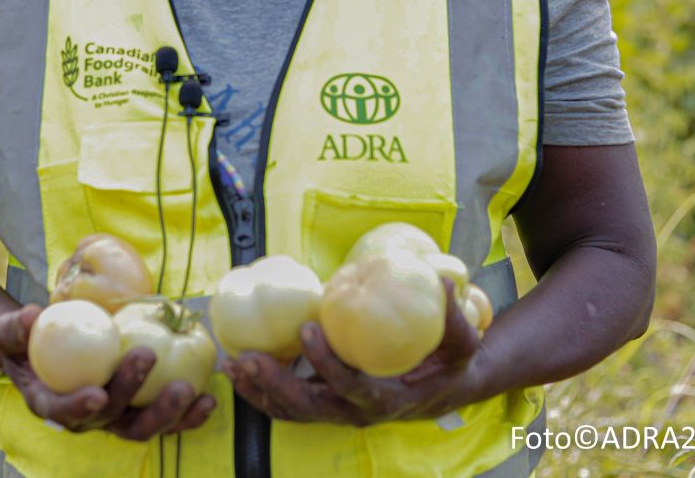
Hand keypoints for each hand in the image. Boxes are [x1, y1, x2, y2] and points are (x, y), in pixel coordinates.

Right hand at [0, 304, 216, 439]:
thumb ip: (14, 328)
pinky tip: (209, 398)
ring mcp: (116, 417)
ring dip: (167, 413)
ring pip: (143, 426)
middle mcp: (87, 418)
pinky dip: (189, 414)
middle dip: (131, 393)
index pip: (63, 412)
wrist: (49, 347)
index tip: (96, 393)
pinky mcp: (140, 410)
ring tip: (188, 390)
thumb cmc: (28, 340)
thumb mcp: (11, 332)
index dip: (79, 408)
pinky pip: (168, 419)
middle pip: (111, 419)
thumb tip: (29, 316)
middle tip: (147, 356)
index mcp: (51, 404)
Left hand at [224, 281, 482, 426]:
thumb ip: (454, 318)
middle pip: (308, 407)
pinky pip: (288, 403)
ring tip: (232, 365)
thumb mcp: (462, 343)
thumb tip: (442, 281)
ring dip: (258, 390)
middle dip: (274, 384)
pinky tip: (240, 366)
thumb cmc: (449, 364)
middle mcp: (356, 412)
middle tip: (247, 357)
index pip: (351, 387)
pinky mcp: (325, 403)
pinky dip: (261, 389)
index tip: (307, 330)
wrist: (441, 391)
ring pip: (291, 410)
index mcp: (386, 399)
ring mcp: (338, 411)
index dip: (326, 363)